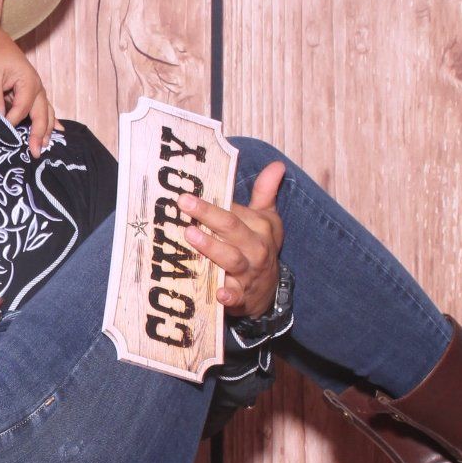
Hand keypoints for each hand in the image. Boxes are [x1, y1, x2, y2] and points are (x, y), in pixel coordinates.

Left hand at [0, 26, 57, 156]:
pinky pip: (43, 108)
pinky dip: (49, 120)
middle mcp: (37, 87)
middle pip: (41, 115)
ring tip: (45, 146)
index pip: (21, 111)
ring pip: (46, 112)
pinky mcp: (31, 91)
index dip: (11, 123)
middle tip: (36, 153)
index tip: (0, 130)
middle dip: (39, 134)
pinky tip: (57, 131)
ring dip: (46, 130)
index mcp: (28, 83)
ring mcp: (36, 89)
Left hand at [178, 161, 284, 315]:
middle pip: (232, 228)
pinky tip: (218, 293)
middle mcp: (256, 248)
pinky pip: (235, 297)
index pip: (235, 210)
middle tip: (184, 202)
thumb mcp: (267, 220)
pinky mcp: (241, 297)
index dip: (212, 202)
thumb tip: (277, 164)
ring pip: (231, 258)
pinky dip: (228, 296)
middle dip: (208, 214)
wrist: (268, 293)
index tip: (188, 191)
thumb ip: (266, 192)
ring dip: (211, 247)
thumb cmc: (260, 248)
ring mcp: (248, 273)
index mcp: (260, 227)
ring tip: (190, 235)